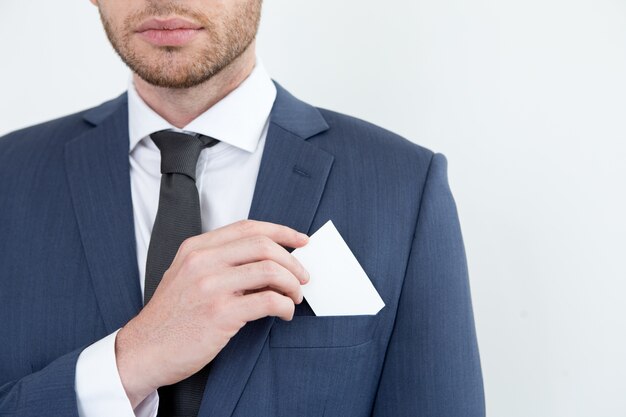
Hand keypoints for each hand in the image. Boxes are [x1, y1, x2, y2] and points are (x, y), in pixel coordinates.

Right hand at [114, 220, 309, 407]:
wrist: (143, 351)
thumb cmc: (170, 317)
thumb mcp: (185, 275)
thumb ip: (217, 261)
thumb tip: (265, 260)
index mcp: (196, 248)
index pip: (248, 227)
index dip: (281, 231)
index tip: (301, 241)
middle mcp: (202, 261)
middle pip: (263, 245)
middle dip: (292, 261)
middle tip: (302, 277)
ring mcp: (211, 287)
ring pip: (270, 270)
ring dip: (292, 284)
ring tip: (294, 297)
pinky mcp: (220, 314)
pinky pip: (268, 301)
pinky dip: (285, 306)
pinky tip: (284, 313)